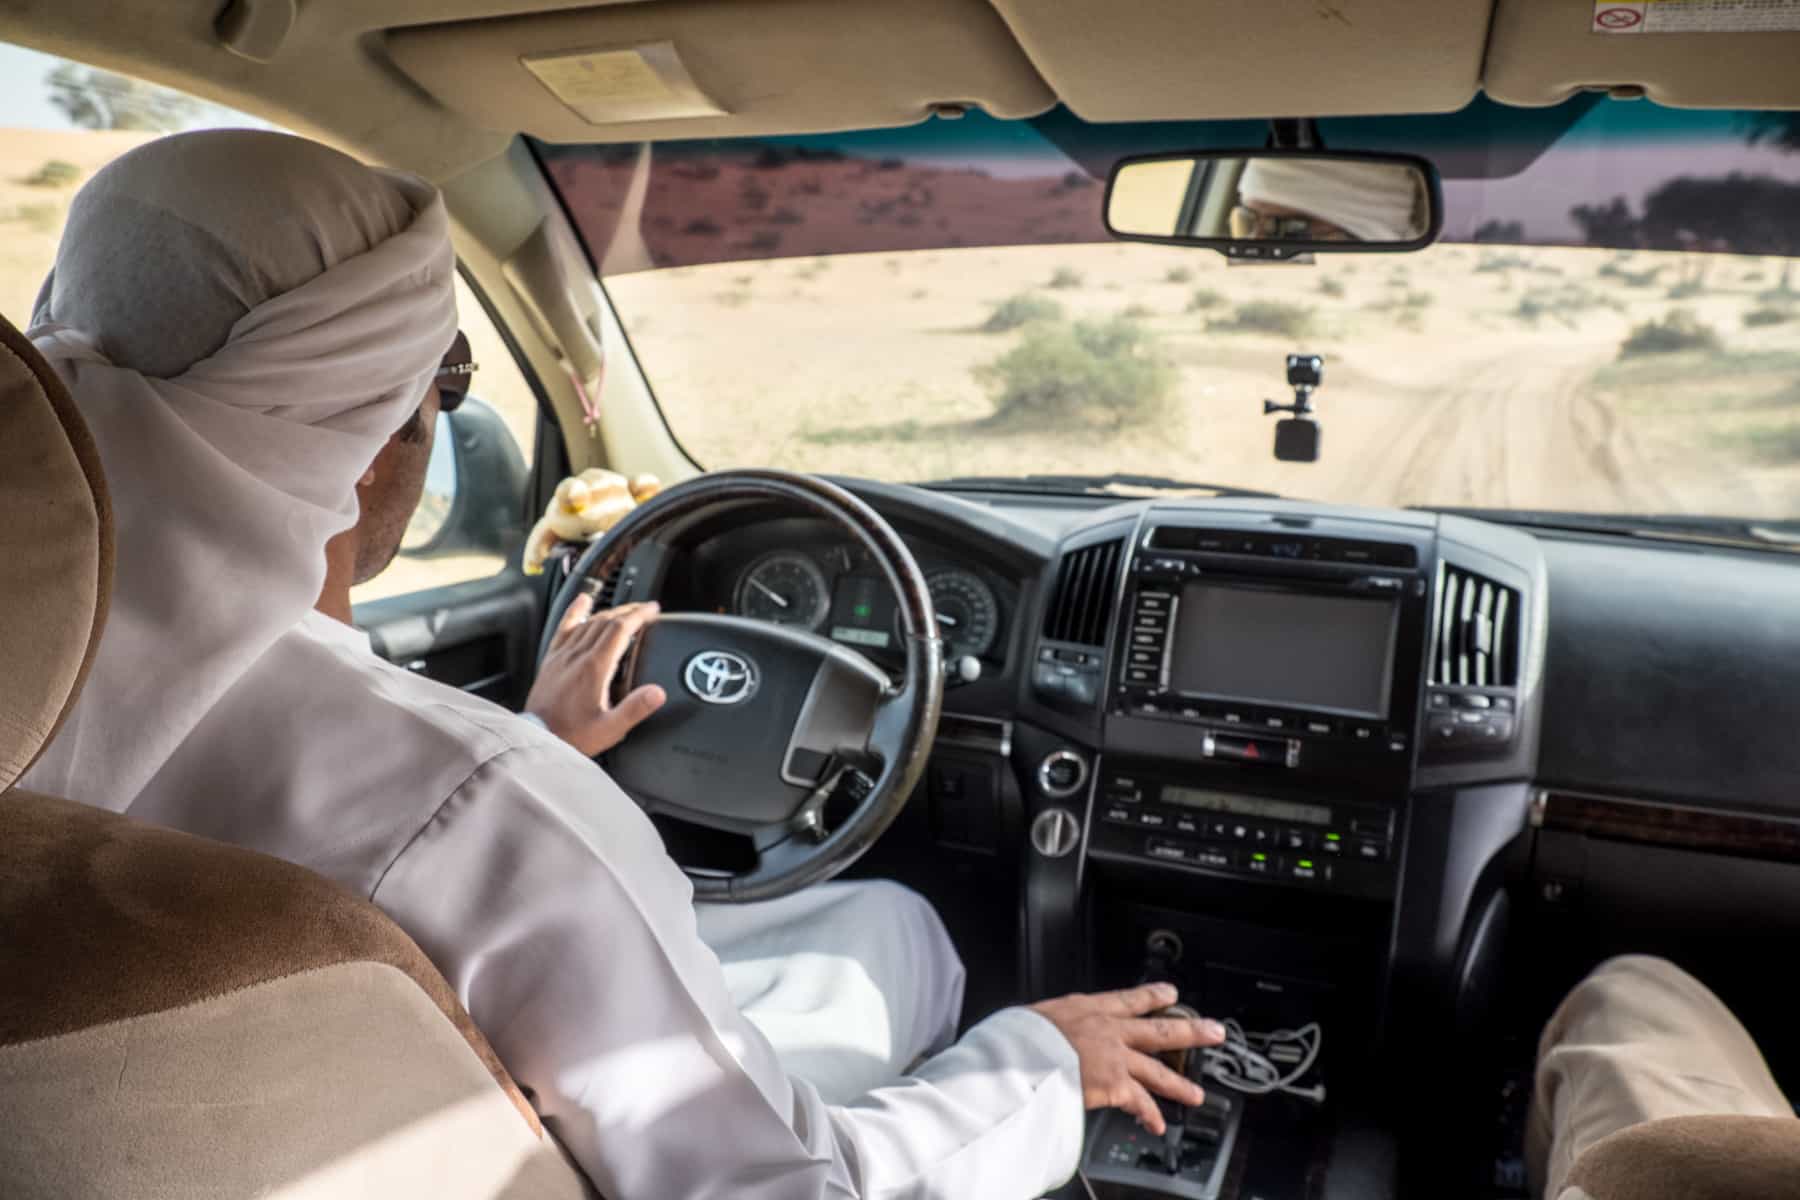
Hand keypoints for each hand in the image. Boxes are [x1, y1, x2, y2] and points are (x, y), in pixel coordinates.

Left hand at [526, 595, 666, 756]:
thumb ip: (635, 708)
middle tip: (645, 609)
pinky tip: (582, 601)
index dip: (640, 615)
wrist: (538, 738)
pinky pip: (565, 626)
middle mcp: (577, 656)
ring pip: (589, 621)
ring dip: (610, 611)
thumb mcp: (610, 728)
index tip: (653, 610)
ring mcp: (563, 655)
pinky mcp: (552, 659)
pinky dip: (576, 611)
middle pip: (606, 620)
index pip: (621, 629)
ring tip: (624, 610)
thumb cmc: (572, 735)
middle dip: (629, 610)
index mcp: (594, 668)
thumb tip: (657, 692)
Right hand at [1029, 982, 1225, 1135]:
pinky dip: (1150, 1115)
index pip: (1128, 999)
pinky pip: (1139, 1102)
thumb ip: (1051, 1024)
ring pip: (1157, 1070)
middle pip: (1158, 1030)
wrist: (1019, 1053)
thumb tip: (1041, 1031)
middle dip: (1190, 1031)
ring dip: (1179, 1084)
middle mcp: (1108, 1030)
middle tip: (1213, 1032)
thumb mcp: (1035, 1017)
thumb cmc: (1018, 1036)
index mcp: (1086, 1008)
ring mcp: (1115, 1057)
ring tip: (1196, 1094)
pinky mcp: (1114, 1084)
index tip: (1170, 993)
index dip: (1152, 995)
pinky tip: (1157, 1125)